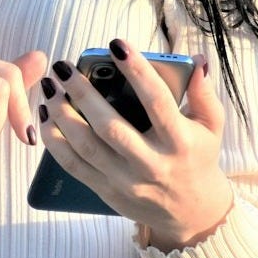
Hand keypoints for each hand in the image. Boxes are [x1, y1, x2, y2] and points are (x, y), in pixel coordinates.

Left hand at [39, 40, 232, 249]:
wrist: (192, 213)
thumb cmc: (198, 157)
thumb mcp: (211, 125)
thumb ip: (203, 92)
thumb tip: (199, 60)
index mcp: (178, 142)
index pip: (157, 102)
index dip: (137, 72)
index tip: (116, 44)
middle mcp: (151, 164)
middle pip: (111, 127)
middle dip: (83, 94)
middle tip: (63, 66)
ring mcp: (125, 181)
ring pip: (86, 147)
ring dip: (62, 115)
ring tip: (49, 87)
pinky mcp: (106, 191)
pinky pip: (74, 166)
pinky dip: (54, 141)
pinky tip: (45, 115)